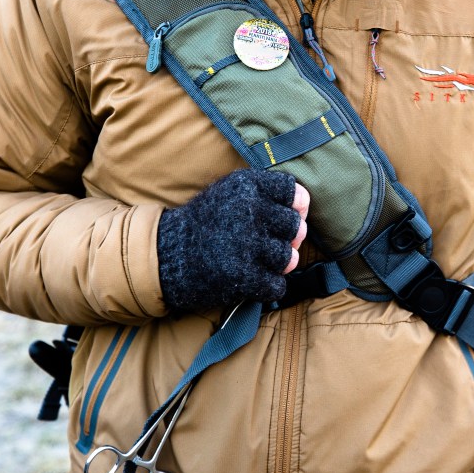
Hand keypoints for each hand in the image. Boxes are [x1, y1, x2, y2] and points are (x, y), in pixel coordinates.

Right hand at [157, 169, 308, 312]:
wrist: (167, 256)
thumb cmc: (206, 222)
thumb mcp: (229, 191)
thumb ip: (267, 192)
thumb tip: (306, 204)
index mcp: (247, 186)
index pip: (293, 192)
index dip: (293, 206)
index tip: (278, 215)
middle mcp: (249, 212)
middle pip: (296, 227)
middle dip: (285, 238)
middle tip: (263, 242)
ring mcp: (246, 245)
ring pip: (289, 258)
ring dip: (276, 264)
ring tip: (255, 261)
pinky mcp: (243, 277)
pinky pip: (277, 285)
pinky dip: (267, 286)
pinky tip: (252, 278)